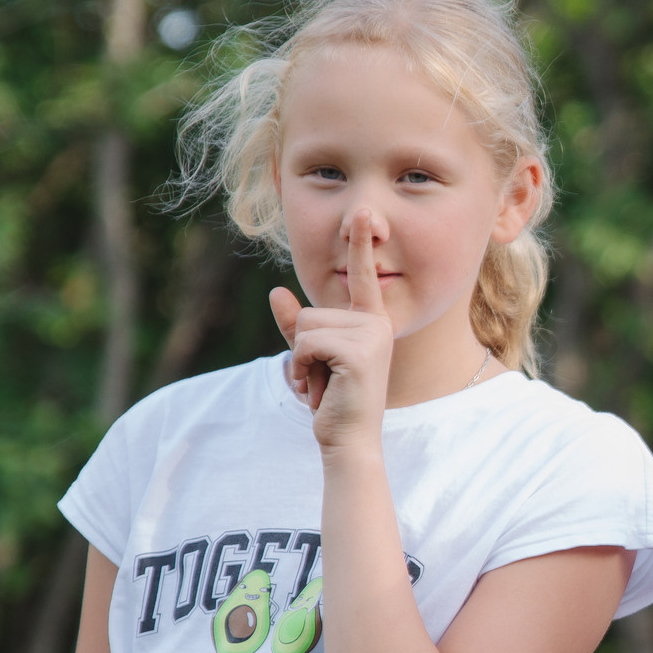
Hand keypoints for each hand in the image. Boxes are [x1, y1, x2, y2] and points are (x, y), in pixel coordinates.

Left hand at [269, 209, 394, 454]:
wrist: (349, 440)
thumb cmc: (333, 401)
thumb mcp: (310, 358)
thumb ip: (296, 326)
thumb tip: (276, 291)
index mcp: (371, 322)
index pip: (363, 276)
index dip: (361, 242)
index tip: (362, 212)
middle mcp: (376, 324)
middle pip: (311, 312)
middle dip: (303, 348)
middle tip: (324, 378)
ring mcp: (371, 337)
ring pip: (306, 327)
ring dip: (301, 361)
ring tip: (322, 384)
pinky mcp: (358, 353)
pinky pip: (306, 343)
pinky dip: (302, 368)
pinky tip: (320, 389)